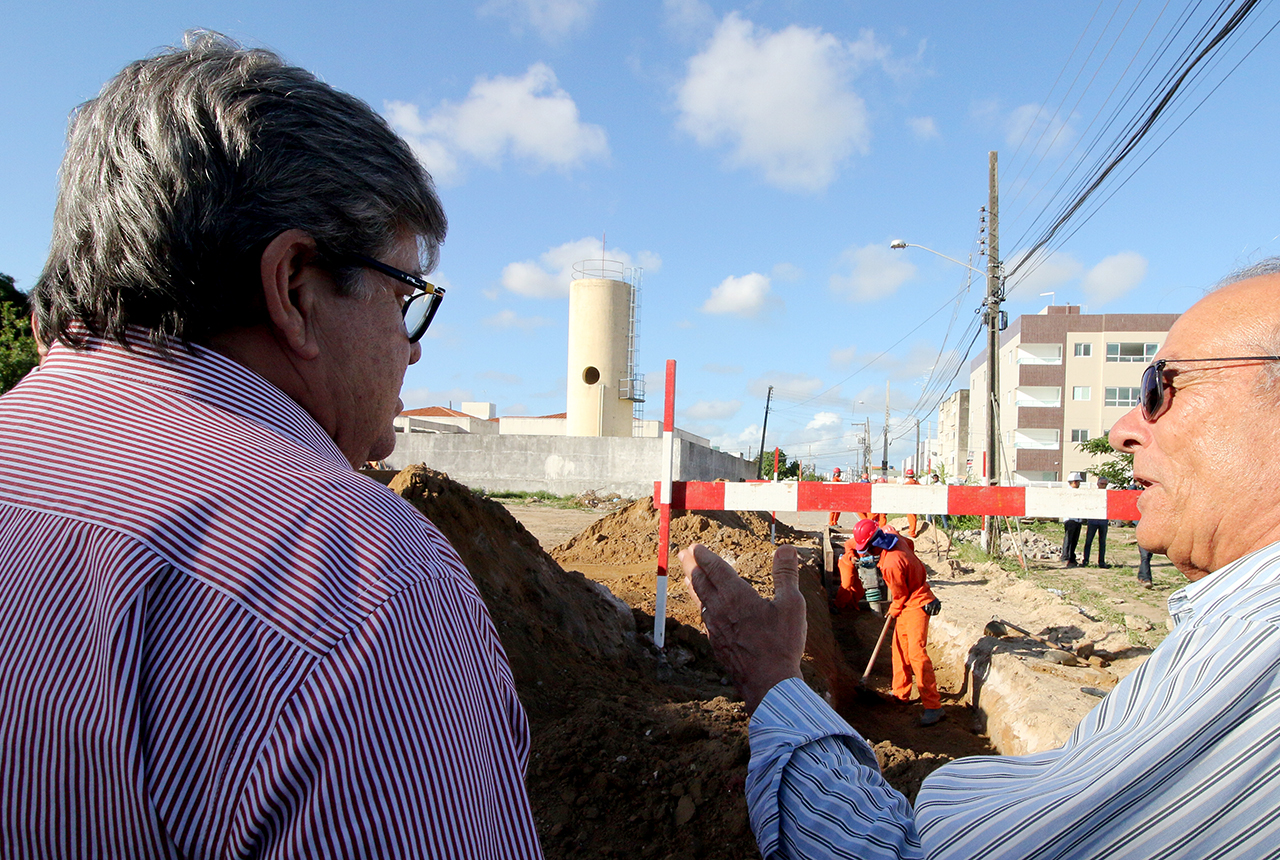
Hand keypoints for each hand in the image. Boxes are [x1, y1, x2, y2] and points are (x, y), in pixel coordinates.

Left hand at [679, 543, 805, 713]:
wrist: (768, 683)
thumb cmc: (782, 642)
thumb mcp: (792, 604)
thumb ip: (786, 574)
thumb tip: (786, 548)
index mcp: (736, 595)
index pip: (715, 569)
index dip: (704, 556)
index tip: (695, 547)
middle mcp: (720, 609)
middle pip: (701, 582)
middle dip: (691, 566)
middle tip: (683, 555)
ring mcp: (715, 628)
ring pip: (700, 601)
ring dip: (693, 586)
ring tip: (688, 578)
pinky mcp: (716, 644)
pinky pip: (705, 619)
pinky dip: (701, 608)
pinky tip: (705, 611)